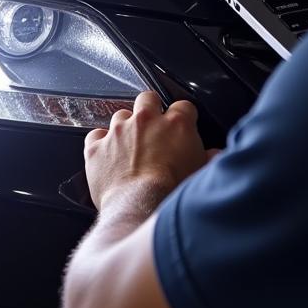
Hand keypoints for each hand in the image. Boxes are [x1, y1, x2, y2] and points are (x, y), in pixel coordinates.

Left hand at [84, 91, 218, 210]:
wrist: (140, 209)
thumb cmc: (171, 195)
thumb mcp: (201, 174)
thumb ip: (209, 158)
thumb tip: (213, 156)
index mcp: (176, 124)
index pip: (183, 106)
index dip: (183, 116)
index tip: (181, 127)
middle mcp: (146, 121)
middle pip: (148, 98)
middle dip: (150, 109)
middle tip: (152, 128)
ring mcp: (118, 132)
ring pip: (120, 115)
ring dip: (125, 128)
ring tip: (129, 148)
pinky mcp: (97, 147)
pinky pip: (95, 136)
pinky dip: (100, 144)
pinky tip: (107, 156)